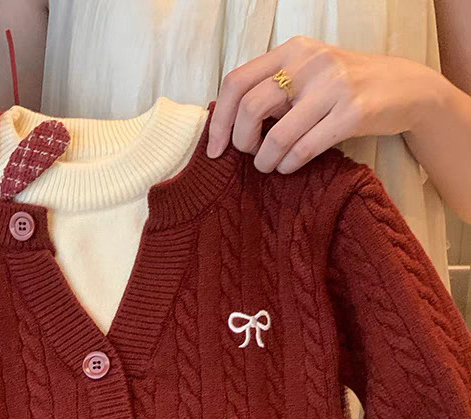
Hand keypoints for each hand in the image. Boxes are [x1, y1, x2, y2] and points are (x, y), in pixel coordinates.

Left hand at [207, 36, 438, 173]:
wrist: (404, 88)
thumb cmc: (342, 88)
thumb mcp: (306, 75)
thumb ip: (271, 89)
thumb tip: (225, 126)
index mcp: (291, 51)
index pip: (236, 82)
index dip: (219, 120)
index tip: (215, 150)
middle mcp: (310, 62)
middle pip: (250, 108)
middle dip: (242, 141)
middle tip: (251, 155)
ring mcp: (333, 86)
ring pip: (276, 136)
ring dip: (265, 161)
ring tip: (270, 165)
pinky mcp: (353, 113)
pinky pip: (303, 149)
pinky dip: (288, 166)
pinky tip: (289, 167)